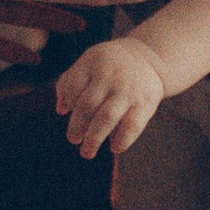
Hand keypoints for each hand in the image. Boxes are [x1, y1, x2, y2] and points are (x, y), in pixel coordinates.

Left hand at [56, 34, 168, 161]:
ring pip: (106, 118)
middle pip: (87, 105)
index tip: (70, 110)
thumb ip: (70, 82)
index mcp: (93, 63)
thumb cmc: (109, 65)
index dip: (68, 101)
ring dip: (94, 138)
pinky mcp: (145, 104)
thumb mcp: (89, 63)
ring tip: (87, 152)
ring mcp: (128, 91)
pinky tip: (114, 148)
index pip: (73, 86)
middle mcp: (110, 76)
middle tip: (73, 139)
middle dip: (77, 126)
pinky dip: (122, 140)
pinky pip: (132, 126)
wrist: (148, 58)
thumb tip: (60, 109)